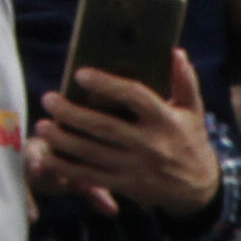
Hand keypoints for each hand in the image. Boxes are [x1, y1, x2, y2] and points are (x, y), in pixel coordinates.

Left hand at [35, 53, 217, 214]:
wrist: (198, 189)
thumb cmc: (191, 141)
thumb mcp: (194, 110)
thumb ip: (185, 80)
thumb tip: (175, 51)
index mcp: (165, 120)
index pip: (134, 97)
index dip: (106, 85)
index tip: (80, 74)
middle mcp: (149, 144)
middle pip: (104, 127)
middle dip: (72, 114)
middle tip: (49, 99)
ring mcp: (136, 168)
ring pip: (92, 153)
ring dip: (63, 140)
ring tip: (42, 127)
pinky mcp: (126, 185)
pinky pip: (92, 176)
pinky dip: (68, 168)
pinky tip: (49, 157)